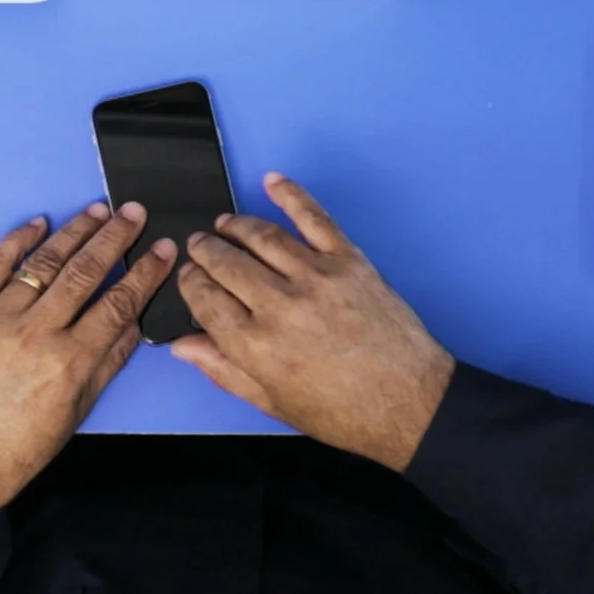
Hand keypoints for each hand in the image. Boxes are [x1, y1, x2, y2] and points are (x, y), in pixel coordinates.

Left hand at [0, 201, 174, 506]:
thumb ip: (108, 361)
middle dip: (114, 238)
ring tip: (98, 211)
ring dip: (73, 232)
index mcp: (68, 362)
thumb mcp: (79, 409)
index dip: (145, 273)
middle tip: (134, 213)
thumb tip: (133, 321)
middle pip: (84, 272)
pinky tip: (38, 224)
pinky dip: (16, 242)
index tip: (162, 250)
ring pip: (42, 263)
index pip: (118, 303)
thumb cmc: (23, 446)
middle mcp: (34, 334)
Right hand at [171, 174, 454, 470]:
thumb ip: (224, 370)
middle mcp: (280, 307)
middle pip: (226, 263)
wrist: (408, 403)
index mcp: (256, 347)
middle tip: (198, 245)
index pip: (205, 299)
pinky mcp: (348, 261)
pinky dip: (291, 195)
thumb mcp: (273, 403)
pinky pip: (314, 218)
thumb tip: (184, 345)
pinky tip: (272, 182)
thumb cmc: (344, 412)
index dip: (190, 283)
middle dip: (205, 251)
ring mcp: (316, 278)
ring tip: (224, 224)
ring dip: (236, 225)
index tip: (188, 276)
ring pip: (261, 236)